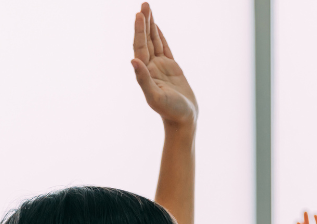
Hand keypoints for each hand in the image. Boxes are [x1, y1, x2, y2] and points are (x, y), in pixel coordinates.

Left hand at [131, 2, 196, 129]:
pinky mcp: (171, 68)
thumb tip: (133, 61)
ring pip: (154, 42)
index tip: (139, 14)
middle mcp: (150, 67)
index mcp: (145, 72)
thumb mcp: (155, 96)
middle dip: (145, 22)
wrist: (183, 120)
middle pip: (146, 40)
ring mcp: (160, 67)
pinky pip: (164, 48)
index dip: (139, 30)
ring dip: (151, 26)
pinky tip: (157, 28)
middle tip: (144, 4)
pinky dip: (160, 37)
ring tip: (148, 10)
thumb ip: (143, 79)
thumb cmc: (170, 111)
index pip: (140, 47)